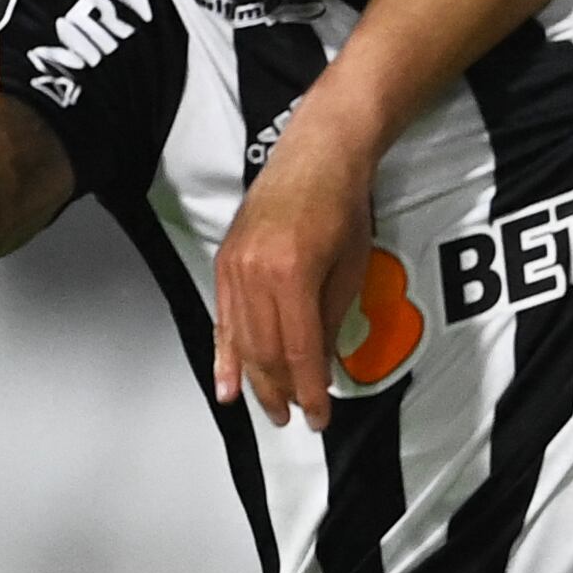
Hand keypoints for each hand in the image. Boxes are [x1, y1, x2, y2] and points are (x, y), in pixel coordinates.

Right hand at [209, 91, 378, 428]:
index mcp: (292, 275)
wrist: (315, 155)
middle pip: (265, 352)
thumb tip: (318, 367)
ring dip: (255, 380)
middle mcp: (255, 273)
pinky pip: (222, 320)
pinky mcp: (224, 263)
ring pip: (241, 341)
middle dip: (280, 391)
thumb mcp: (349, 269)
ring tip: (269, 408)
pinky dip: (224, 355)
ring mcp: (234, 268)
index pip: (298, 352)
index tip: (317, 415)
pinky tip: (227, 385)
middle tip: (294, 417)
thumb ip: (330, 322)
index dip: (308, 391)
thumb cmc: (340, 204)